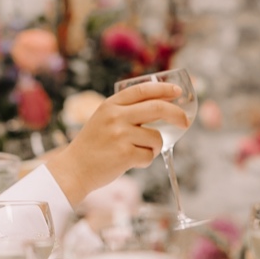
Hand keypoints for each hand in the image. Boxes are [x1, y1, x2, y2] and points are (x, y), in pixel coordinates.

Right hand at [51, 82, 182, 206]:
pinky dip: (145, 161)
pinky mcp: (125, 154)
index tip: (177, 92)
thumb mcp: (103, 119)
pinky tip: (131, 162)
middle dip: (177, 115)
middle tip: (185, 122)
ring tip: (137, 152)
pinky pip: (149, 156)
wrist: (74, 169)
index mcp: (111, 105)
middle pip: (157, 108)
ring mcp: (120, 135)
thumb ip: (125, 111)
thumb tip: (161, 107)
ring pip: (156, 137)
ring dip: (154, 147)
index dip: (163, 89)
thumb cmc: (93, 145)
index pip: (142, 90)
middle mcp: (116, 116)